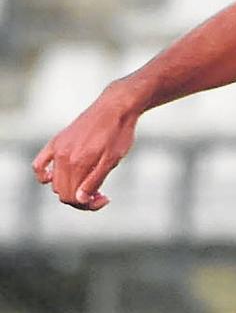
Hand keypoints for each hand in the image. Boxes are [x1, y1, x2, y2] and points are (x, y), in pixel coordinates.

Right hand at [32, 87, 137, 210]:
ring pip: (54, 183)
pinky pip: (39, 164)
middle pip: (62, 193)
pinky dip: (44, 175)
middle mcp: (63, 156)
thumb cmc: (119, 133)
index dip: (88, 205)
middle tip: (100, 194)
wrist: (115, 108)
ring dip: (70, 189)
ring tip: (90, 184)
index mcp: (78, 163)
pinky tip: (56, 178)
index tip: (104, 198)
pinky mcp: (57, 141)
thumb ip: (95, 181)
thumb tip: (80, 200)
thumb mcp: (112, 160)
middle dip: (80, 200)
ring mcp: (58, 148)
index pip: (73, 198)